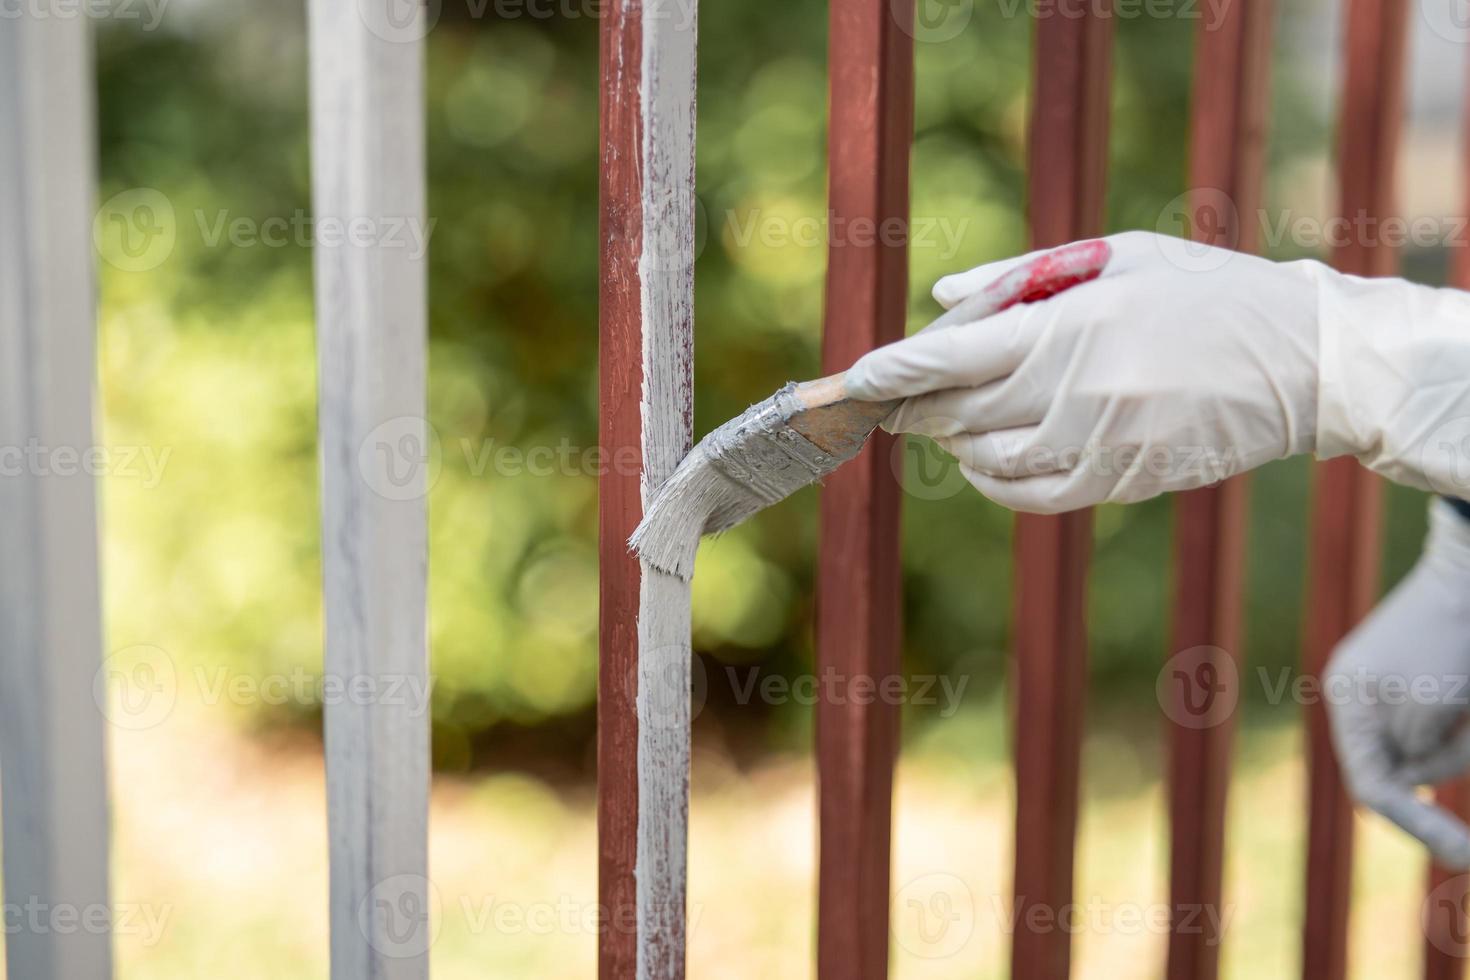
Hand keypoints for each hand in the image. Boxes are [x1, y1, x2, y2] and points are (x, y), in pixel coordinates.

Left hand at [844, 230, 1469, 511]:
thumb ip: (1021, 275)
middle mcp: (1076, 391)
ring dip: (952, 442)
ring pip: (985, 459)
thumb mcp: (1117, 257)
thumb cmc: (1203, 293)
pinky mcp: (1119, 482)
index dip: (894, 370)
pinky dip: (992, 481)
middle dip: (912, 406)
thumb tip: (942, 297)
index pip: (952, 356)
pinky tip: (985, 461)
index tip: (857, 377)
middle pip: (955, 414)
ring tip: (949, 419)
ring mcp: (1098, 444)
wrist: (1302, 362)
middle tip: (891, 397)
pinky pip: (1030, 496)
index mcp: (1070, 325)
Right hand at [1325, 498, 1469, 867]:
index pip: (1372, 784)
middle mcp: (1363, 699)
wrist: (1469, 572)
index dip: (1414, 824)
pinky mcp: (1424, 684)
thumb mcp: (1430, 705)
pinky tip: (1466, 697)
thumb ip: (1415, 751)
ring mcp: (1392, 691)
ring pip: (1428, 751)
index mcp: (1350, 701)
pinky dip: (1461, 729)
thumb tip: (1410, 780)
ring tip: (1469, 699)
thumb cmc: (1449, 636)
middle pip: (1401, 770)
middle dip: (1447, 763)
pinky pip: (1441, 729)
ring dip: (1461, 744)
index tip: (1462, 851)